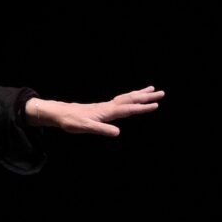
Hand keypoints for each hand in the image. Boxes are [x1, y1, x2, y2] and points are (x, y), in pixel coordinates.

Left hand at [26, 86, 163, 136]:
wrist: (59, 114)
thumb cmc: (71, 122)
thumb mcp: (85, 128)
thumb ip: (102, 130)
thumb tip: (118, 132)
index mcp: (106, 111)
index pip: (128, 109)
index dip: (142, 108)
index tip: (156, 105)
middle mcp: (108, 106)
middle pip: (130, 99)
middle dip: (146, 97)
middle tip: (162, 93)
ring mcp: (105, 106)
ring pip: (126, 97)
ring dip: (139, 94)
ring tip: (151, 89)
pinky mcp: (102, 107)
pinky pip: (120, 100)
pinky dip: (130, 97)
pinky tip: (131, 98)